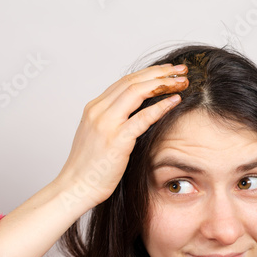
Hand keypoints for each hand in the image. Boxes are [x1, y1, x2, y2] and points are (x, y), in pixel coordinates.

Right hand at [55, 63, 188, 209]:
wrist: (75, 188)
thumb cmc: (88, 168)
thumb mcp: (98, 136)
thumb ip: (113, 122)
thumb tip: (135, 114)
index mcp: (94, 108)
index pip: (124, 81)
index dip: (148, 73)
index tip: (167, 71)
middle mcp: (98, 111)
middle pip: (132, 81)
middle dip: (159, 72)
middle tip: (181, 69)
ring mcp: (106, 124)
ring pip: (137, 91)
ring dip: (163, 83)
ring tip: (182, 81)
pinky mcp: (116, 140)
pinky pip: (143, 117)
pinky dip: (161, 106)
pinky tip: (175, 100)